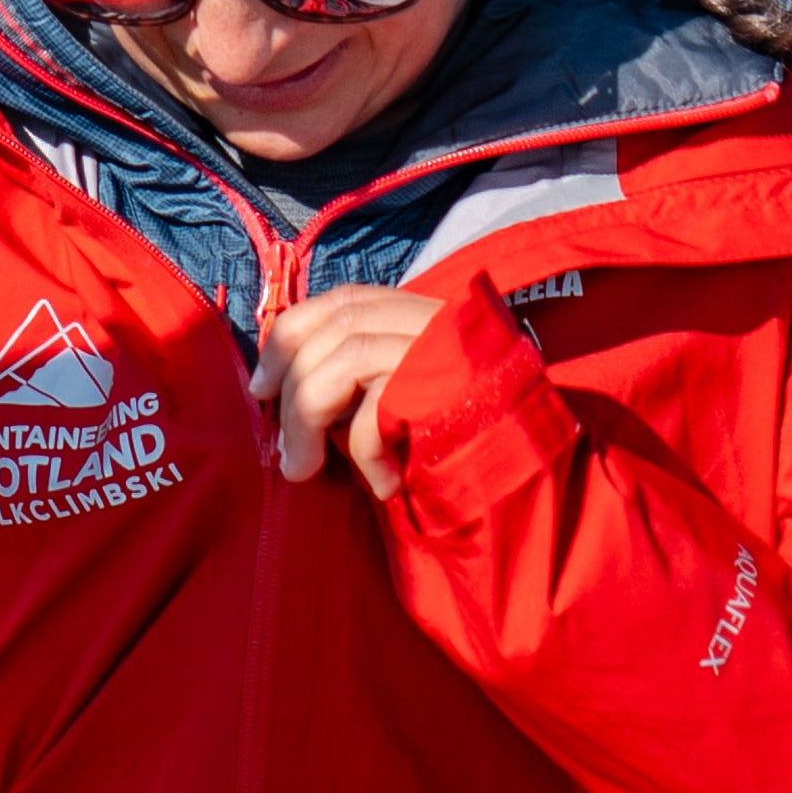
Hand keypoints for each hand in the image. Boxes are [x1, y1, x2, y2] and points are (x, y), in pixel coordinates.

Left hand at [250, 286, 442, 500]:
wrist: (531, 492)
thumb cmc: (458, 458)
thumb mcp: (397, 409)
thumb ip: (356, 383)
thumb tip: (275, 387)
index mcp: (423, 317)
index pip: (341, 300)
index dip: (289, 334)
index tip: (260, 385)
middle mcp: (437, 321)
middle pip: (334, 326)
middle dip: (288, 387)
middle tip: (280, 448)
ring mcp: (447, 349)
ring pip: (343, 360)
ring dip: (305, 421)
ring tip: (302, 471)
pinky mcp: (451, 386)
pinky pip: (377, 408)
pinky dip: (363, 452)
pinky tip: (383, 484)